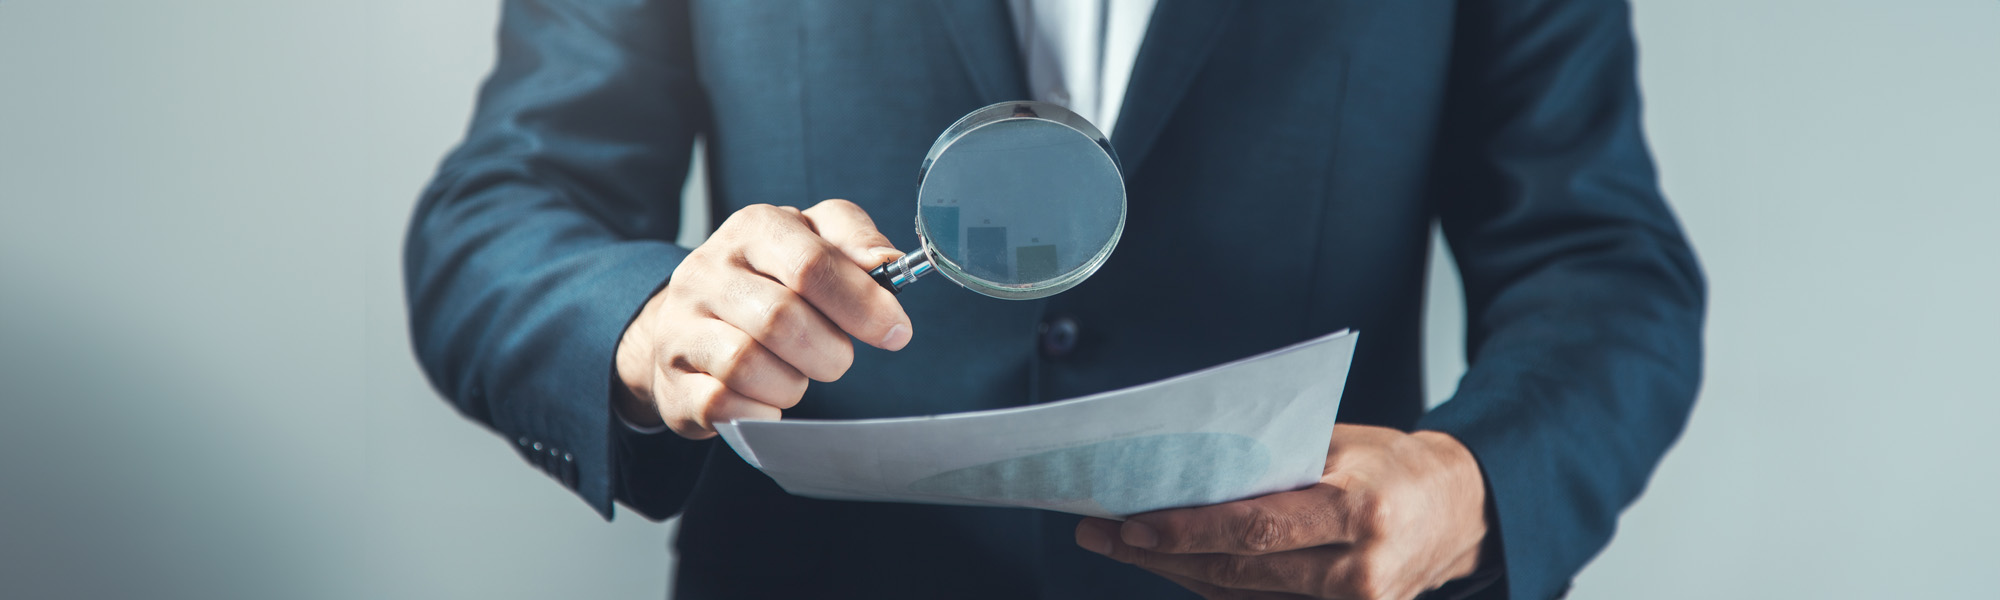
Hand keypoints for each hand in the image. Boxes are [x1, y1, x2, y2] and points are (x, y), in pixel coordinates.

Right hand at [614, 200, 911, 438]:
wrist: (688, 321)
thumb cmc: (769, 280)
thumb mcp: (814, 239)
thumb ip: (855, 241)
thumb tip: (888, 262)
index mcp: (753, 229)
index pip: (811, 265)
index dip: (862, 304)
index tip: (895, 331)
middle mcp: (707, 271)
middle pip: (782, 320)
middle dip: (830, 351)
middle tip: (837, 358)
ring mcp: (680, 327)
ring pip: (748, 365)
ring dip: (793, 383)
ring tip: (798, 374)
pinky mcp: (672, 380)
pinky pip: (722, 404)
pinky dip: (762, 411)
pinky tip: (769, 399)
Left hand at [1075, 425, 1489, 599]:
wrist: (1459, 512)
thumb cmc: (1391, 467)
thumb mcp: (1340, 446)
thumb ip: (1275, 461)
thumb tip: (1187, 468)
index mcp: (1361, 510)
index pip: (1257, 527)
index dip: (1188, 531)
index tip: (1131, 523)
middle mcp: (1361, 570)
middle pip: (1240, 570)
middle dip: (1162, 553)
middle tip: (1104, 533)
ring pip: (1243, 596)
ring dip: (1179, 572)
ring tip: (1125, 547)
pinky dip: (1216, 586)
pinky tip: (1175, 565)